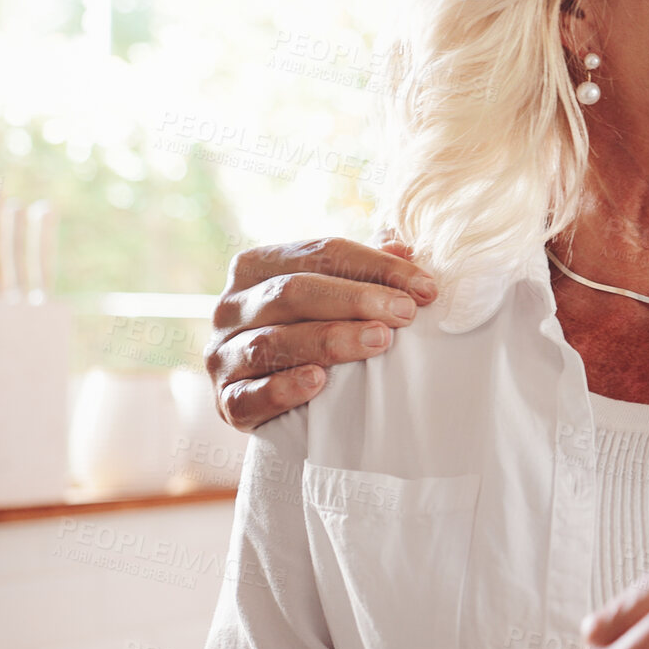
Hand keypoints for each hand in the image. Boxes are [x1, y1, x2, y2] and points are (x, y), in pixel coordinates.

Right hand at [205, 232, 437, 431]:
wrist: (268, 396)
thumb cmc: (308, 329)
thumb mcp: (332, 292)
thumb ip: (362, 269)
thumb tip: (403, 247)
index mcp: (257, 266)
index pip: (322, 252)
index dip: (376, 266)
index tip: (426, 288)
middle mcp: (232, 306)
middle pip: (294, 292)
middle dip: (356, 300)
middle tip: (405, 313)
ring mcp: (223, 354)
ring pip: (273, 342)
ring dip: (330, 340)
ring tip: (378, 341)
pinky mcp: (226, 401)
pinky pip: (249, 395)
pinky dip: (283, 388)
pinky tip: (318, 383)